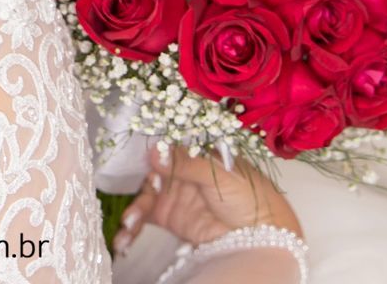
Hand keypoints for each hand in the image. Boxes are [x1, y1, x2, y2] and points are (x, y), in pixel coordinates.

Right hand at [114, 142, 301, 254]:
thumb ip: (185, 163)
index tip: (135, 165)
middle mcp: (179, 171)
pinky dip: (132, 228)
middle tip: (133, 205)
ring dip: (132, 212)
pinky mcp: (170, 218)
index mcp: (192, 152)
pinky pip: (145, 219)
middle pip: (147, 175)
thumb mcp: (218, 174)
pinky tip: (124, 238)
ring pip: (143, 198)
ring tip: (128, 226)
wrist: (262, 234)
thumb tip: (154, 150)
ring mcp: (173, 195)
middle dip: (135, 189)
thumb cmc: (249, 194)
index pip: (161, 148)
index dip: (145, 155)